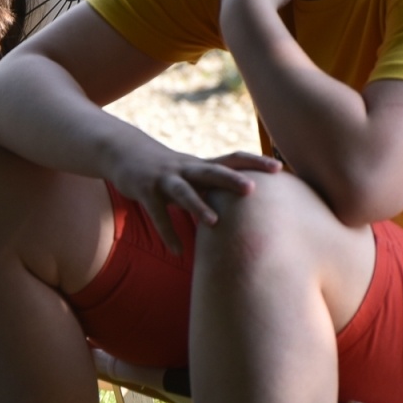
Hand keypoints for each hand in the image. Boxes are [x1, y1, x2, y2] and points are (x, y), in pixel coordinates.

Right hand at [110, 143, 283, 253]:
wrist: (123, 152)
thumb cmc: (165, 170)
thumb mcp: (190, 175)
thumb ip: (212, 189)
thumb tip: (242, 211)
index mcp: (200, 166)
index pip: (232, 159)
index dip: (255, 162)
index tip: (280, 169)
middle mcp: (185, 169)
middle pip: (211, 171)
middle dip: (231, 179)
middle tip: (252, 189)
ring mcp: (164, 178)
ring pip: (183, 191)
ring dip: (198, 205)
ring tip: (214, 223)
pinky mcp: (144, 189)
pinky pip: (157, 214)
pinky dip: (167, 233)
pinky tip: (178, 251)